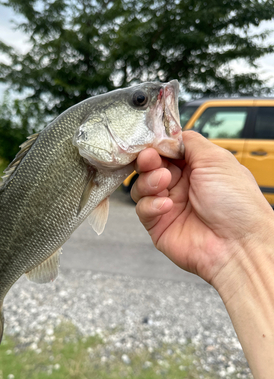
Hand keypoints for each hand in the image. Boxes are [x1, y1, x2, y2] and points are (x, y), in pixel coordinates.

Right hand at [131, 131, 272, 285]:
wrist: (237, 245)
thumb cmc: (237, 204)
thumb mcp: (216, 159)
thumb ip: (190, 142)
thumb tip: (171, 134)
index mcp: (197, 168)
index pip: (167, 151)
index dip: (157, 146)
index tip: (151, 143)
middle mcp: (182, 186)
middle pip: (150, 167)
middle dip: (148, 161)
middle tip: (150, 159)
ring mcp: (169, 206)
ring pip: (141, 187)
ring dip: (148, 181)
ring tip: (164, 183)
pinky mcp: (159, 225)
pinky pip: (142, 209)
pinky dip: (151, 204)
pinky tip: (166, 206)